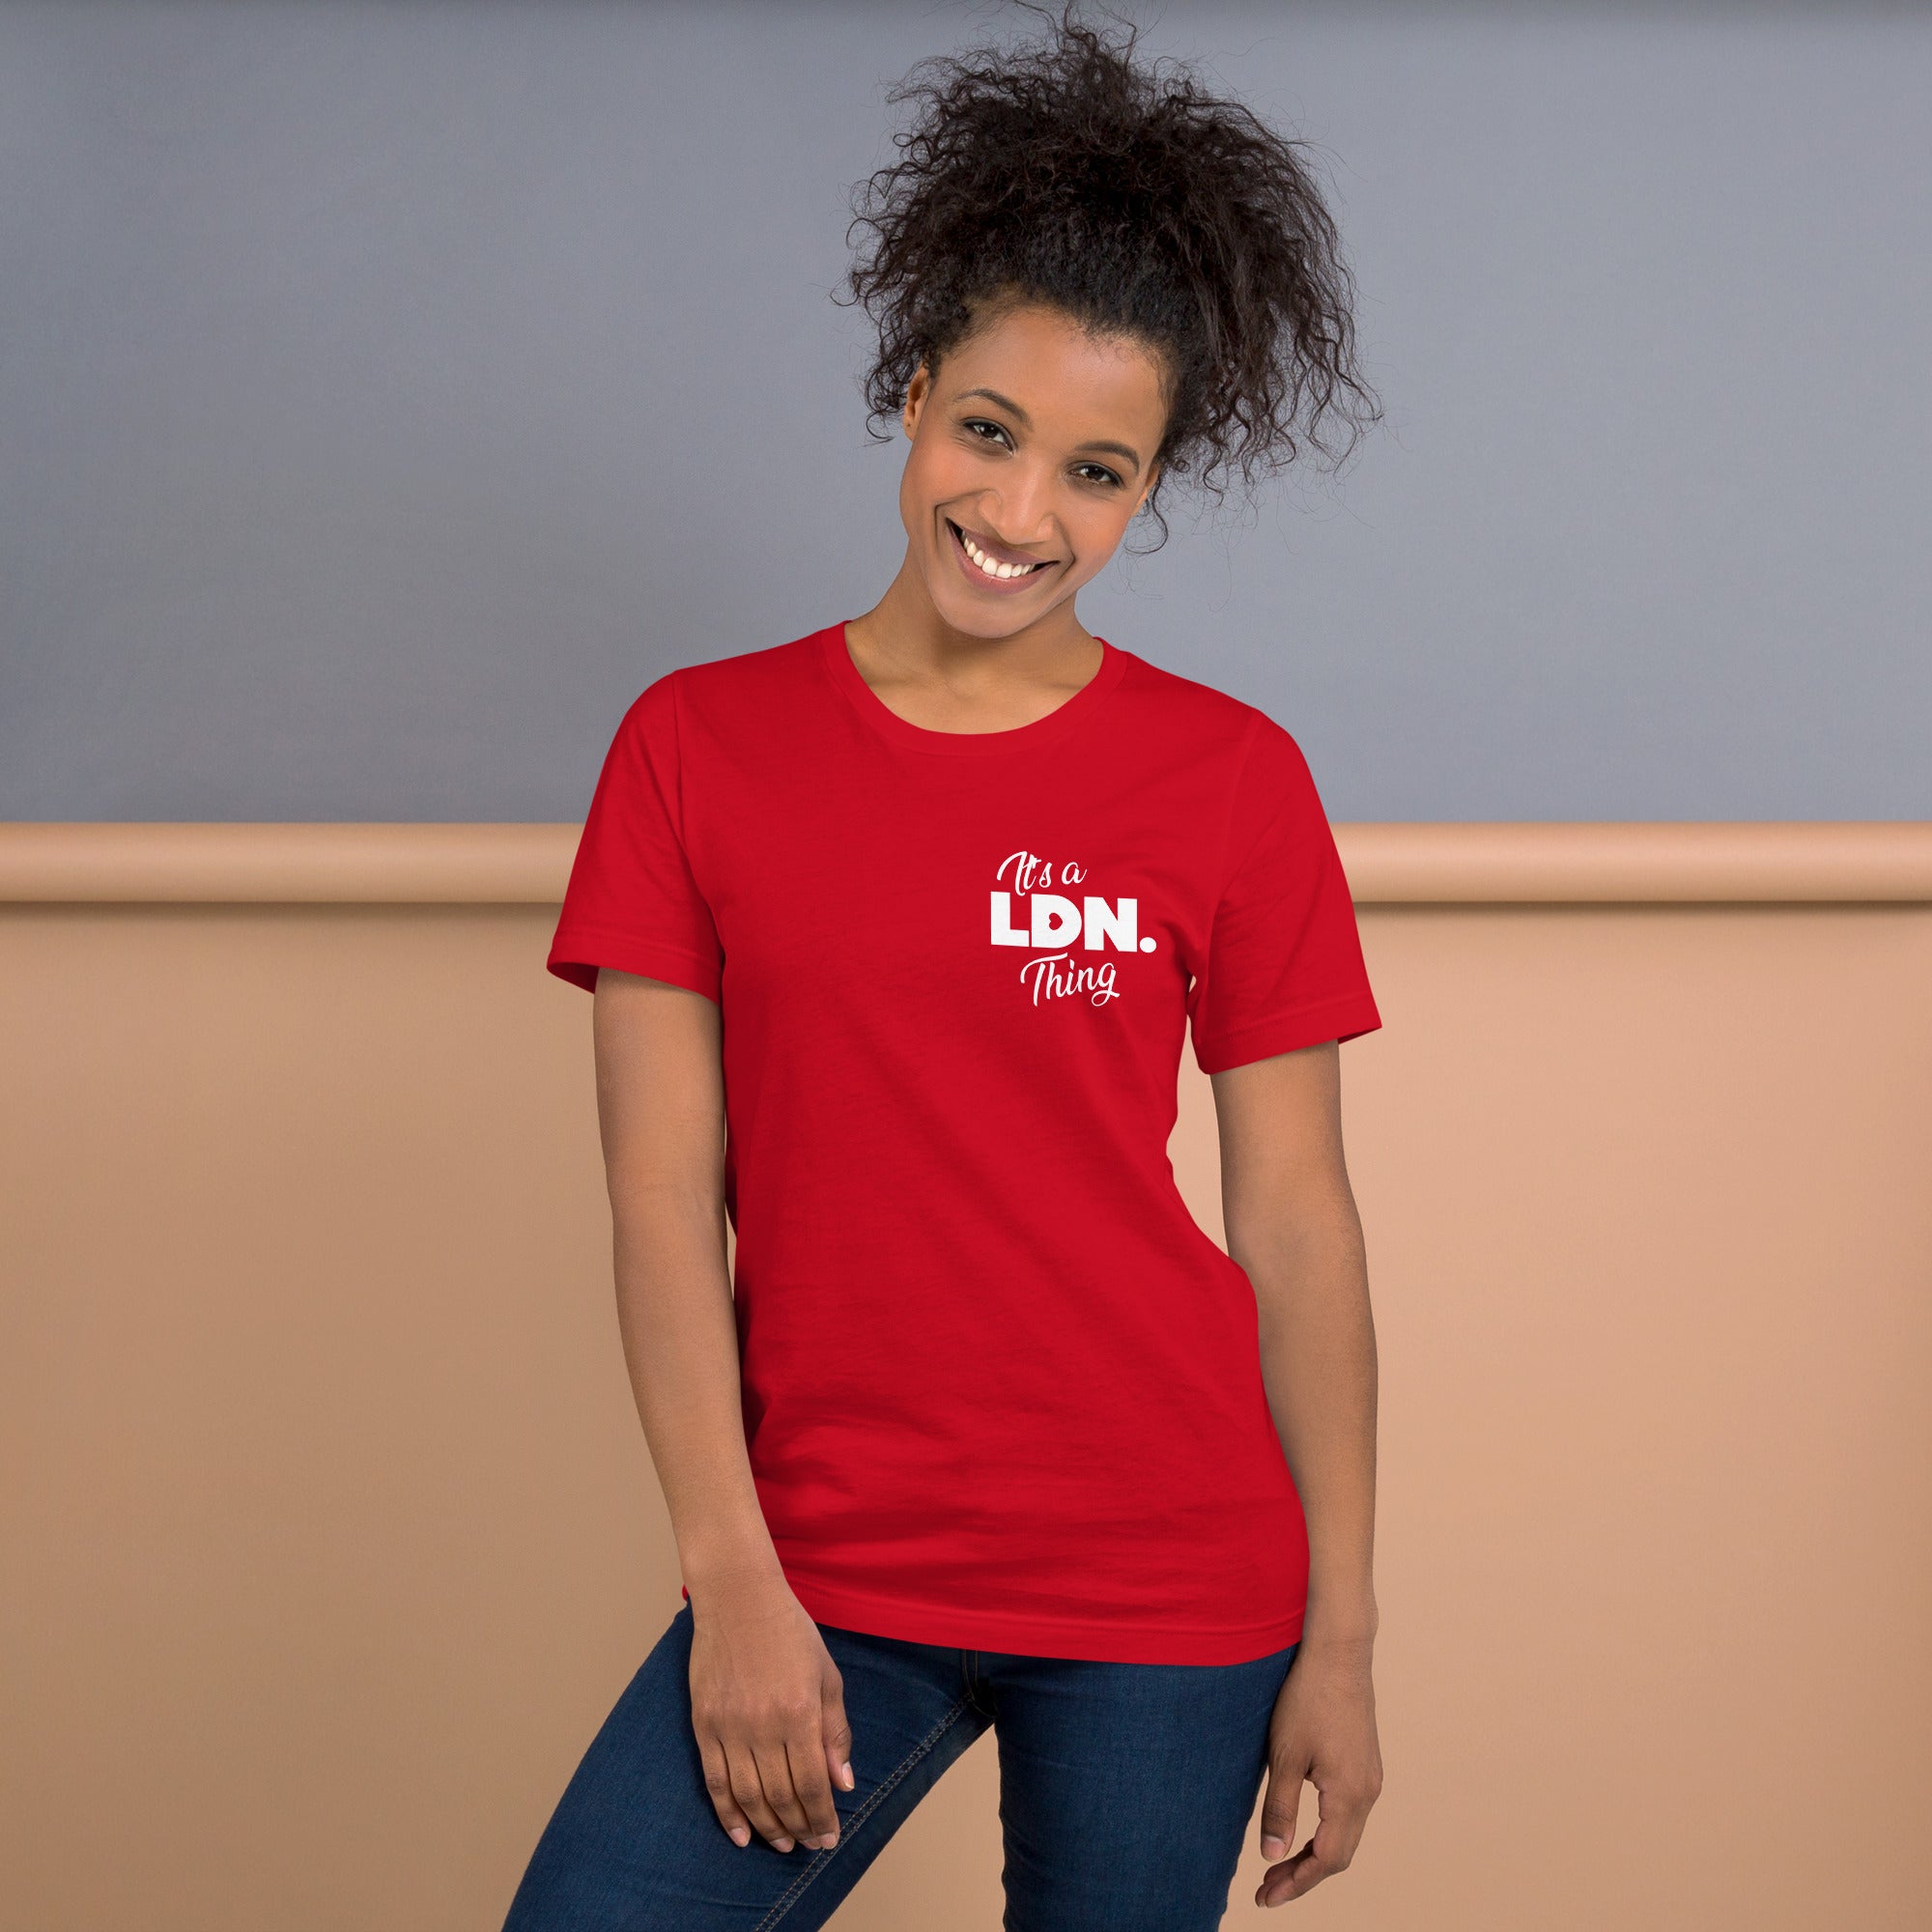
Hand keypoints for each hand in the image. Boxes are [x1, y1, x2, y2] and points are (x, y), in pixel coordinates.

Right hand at [687, 1577, 855, 1853]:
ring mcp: (729, 1727)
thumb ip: (835, 1732)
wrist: (739, 1599)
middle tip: (809, 1845)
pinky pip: (714, 1781)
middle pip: (781, 1796)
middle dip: (799, 1828)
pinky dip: (727, 1814)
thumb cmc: (790, 1633)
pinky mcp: (704, 1724)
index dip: (822, 1818)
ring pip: (748, 1796)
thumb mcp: (827, 1676)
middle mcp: (763, 1726)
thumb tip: (842, 1784)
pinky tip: (741, 1835)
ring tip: (782, 1844)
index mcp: (800, 1713)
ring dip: (767, 1828)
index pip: (812, 1784)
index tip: (829, 1838)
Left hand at [1254, 1635, 1382, 1906]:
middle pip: (1340, 1854)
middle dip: (1304, 1876)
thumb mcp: (1285, 1755)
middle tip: (1268, 1888)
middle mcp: (1367, 1791)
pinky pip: (1350, 1813)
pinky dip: (1326, 1832)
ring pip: (1346, 1835)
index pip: (1326, 1860)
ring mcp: (1370, 1777)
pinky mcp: (1366, 1763)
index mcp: (1349, 1795)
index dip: (1296, 1883)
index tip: (1266, 1898)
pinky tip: (1304, 1829)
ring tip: (1280, 1865)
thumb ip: (1280, 1809)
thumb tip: (1272, 1857)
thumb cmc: (1307, 1698)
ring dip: (1315, 1854)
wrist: (1339, 1653)